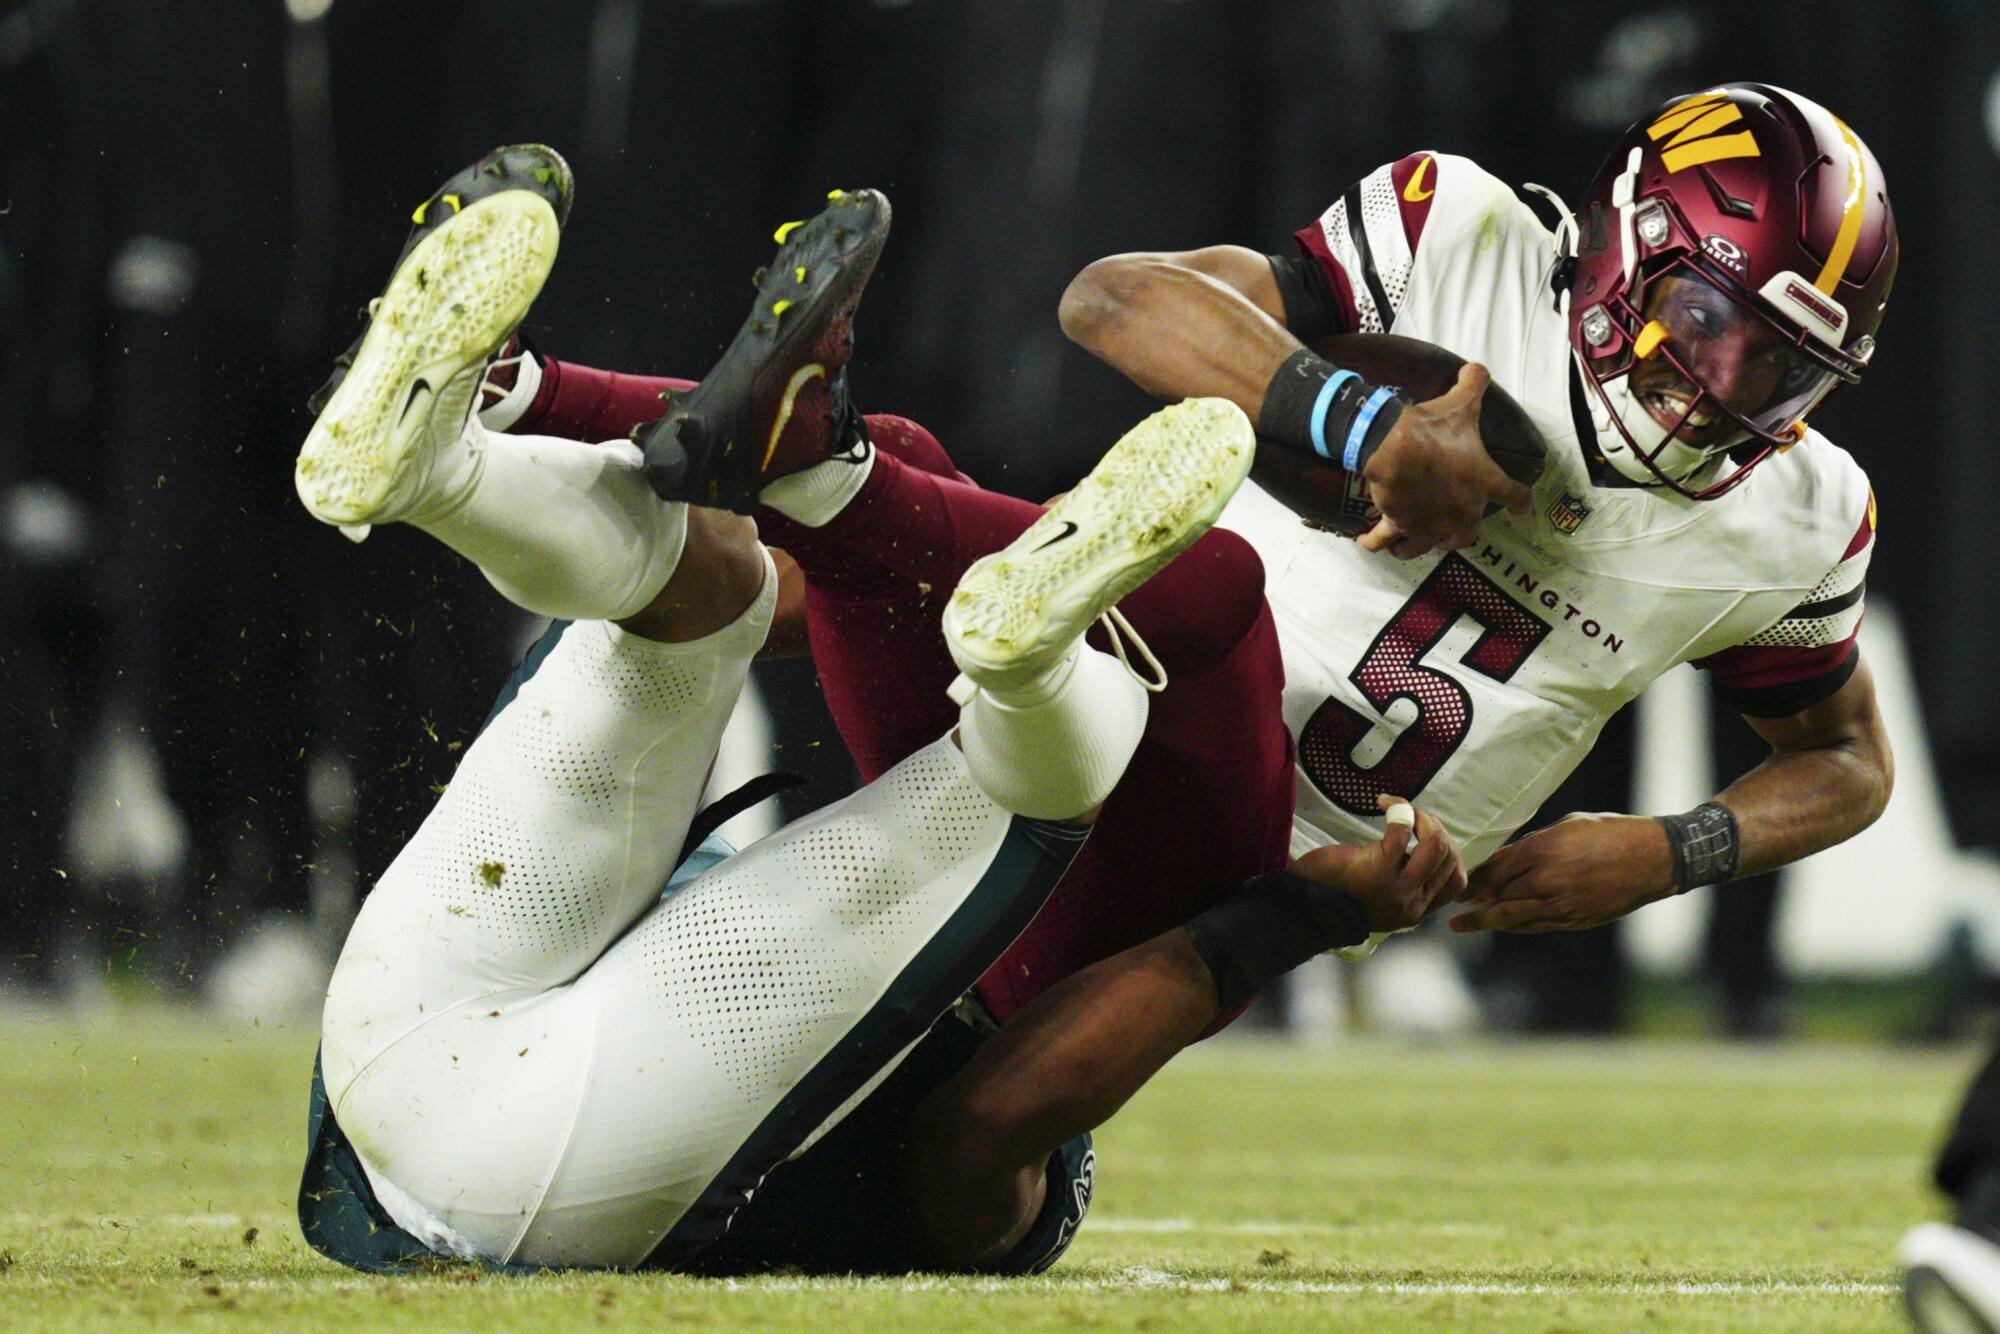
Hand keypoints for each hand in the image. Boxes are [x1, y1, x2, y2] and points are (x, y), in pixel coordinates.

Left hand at [1290, 795, 1465, 931]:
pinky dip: (1399, 809)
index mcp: (1418, 910)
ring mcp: (1399, 888)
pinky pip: (1402, 832)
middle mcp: (1414, 902)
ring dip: (1423, 818)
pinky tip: (1384, 803)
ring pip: (1435, 845)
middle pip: (1449, 856)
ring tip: (1403, 810)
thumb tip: (1427, 849)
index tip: (1427, 836)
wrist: (1305, 907)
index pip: (1457, 879)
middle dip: (1435, 828)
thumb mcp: (1381, 897)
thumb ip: (1406, 883)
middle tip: (1413, 817)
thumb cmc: (1339, 894)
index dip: (1450, 850)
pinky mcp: (1378, 869)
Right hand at [1357, 363, 1532, 558]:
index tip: (1524, 507)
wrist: (1394, 445)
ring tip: (1413, 544)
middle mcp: (1462, 511)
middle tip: (1455, 526)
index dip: (1521, 501)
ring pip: (1430, 545)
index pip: (1515, 497)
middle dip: (1462, 533)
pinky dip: (1375, 542)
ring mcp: (1430, 523)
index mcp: (1484, 483)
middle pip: (1467, 535)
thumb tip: (1476, 368)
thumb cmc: (1432, 427)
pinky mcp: (1401, 524)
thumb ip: (1475, 383)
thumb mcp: (1461, 402)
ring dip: (1421, 545)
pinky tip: (1367, 542)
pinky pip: (1385, 540)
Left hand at [1449, 812, 1676, 933]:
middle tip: (1456, 904)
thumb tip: (1506, 857)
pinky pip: (1536, 925)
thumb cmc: (1611, 834)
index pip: (1496, 869)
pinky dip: (1515, 925)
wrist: (1653, 860)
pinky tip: (1502, 923)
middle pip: (1499, 894)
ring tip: (1463, 924)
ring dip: (1487, 920)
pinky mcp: (1574, 920)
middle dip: (1477, 900)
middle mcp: (1546, 881)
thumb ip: (1532, 844)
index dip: (1476, 878)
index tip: (1461, 882)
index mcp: (1542, 851)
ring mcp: (1560, 904)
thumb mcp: (1566, 827)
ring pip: (1513, 916)